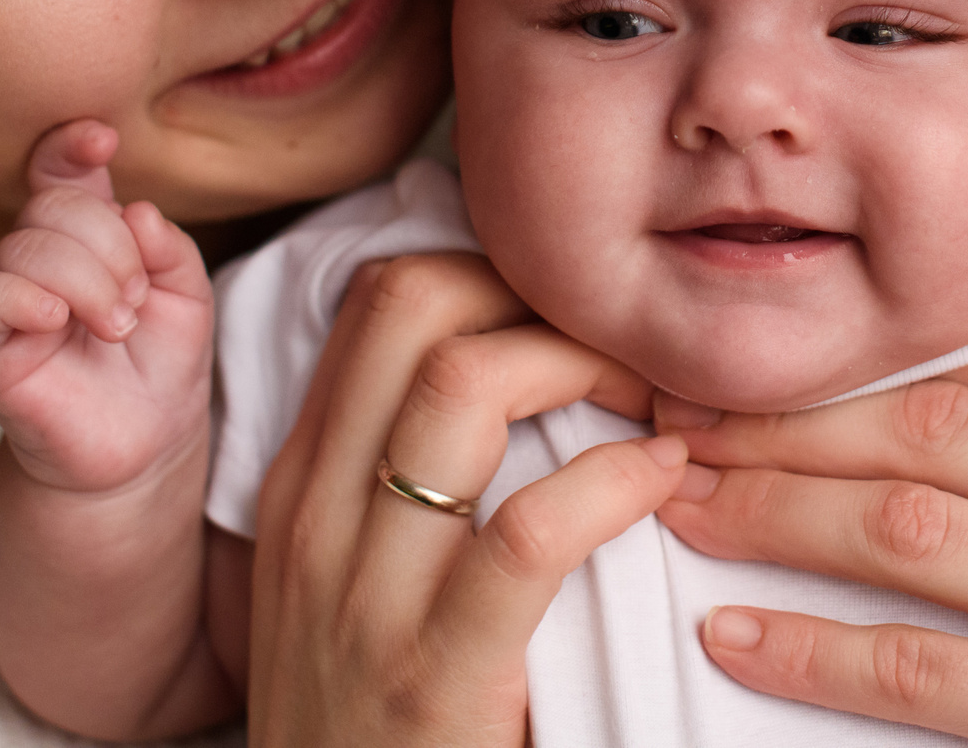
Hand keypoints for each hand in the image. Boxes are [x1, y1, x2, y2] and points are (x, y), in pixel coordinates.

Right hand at [0, 119, 213, 491]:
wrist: (145, 444)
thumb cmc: (161, 363)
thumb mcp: (189, 296)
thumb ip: (170, 247)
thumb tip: (137, 209)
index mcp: (86, 234)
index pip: (59, 171)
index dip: (70, 146)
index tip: (102, 139)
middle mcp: (39, 258)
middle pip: (52, 204)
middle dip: (109, 243)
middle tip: (136, 299)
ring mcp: (8, 299)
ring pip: (24, 246)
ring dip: (86, 281)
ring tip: (116, 326)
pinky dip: (24, 298)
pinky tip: (57, 321)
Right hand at [241, 253, 690, 747]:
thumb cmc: (367, 719)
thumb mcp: (350, 581)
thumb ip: (404, 480)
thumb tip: (517, 372)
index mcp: (304, 482)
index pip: (386, 296)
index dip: (501, 266)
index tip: (584, 308)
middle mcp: (319, 515)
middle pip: (418, 305)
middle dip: (543, 292)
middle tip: (631, 341)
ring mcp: (366, 594)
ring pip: (462, 387)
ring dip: (587, 363)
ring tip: (659, 399)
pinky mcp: (434, 677)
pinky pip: (527, 533)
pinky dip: (615, 482)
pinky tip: (663, 481)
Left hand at [652, 354, 967, 747]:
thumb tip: (895, 411)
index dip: (852, 371)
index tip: (754, 384)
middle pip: (934, 429)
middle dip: (787, 430)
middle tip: (686, 436)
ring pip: (909, 527)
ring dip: (772, 517)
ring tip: (689, 514)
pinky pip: (917, 665)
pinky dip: (807, 649)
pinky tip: (735, 634)